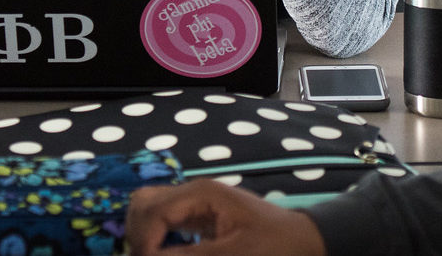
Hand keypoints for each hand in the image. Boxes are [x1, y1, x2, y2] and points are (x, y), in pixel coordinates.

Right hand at [126, 182, 326, 255]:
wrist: (304, 241)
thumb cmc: (273, 246)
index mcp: (200, 194)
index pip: (151, 212)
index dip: (142, 243)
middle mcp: (193, 192)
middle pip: (143, 203)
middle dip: (138, 234)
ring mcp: (195, 202)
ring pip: (150, 209)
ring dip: (145, 235)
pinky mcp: (199, 216)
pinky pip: (165, 221)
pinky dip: (157, 237)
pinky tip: (165, 254)